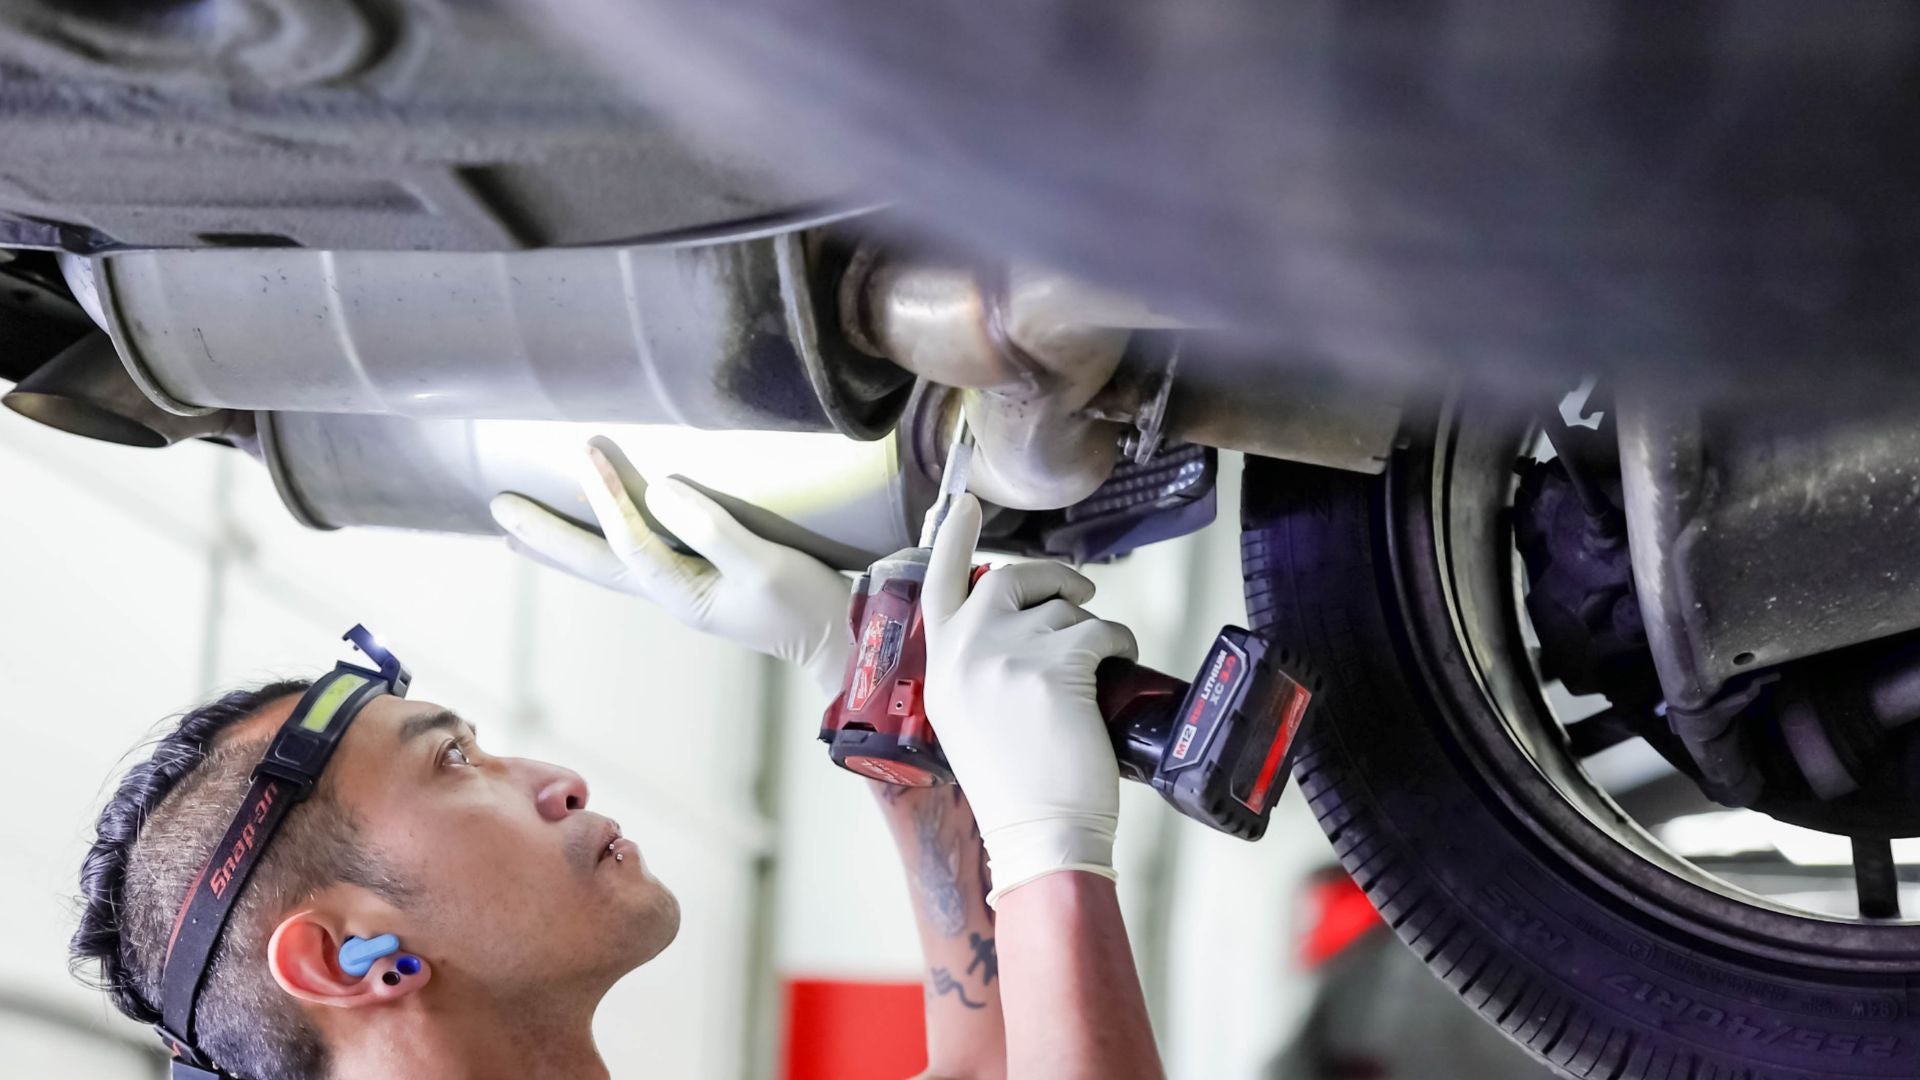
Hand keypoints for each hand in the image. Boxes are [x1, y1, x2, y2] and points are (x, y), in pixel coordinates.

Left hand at [489, 439, 851, 696]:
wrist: (842, 642)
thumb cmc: (808, 605)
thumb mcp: (766, 565)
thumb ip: (715, 530)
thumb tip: (662, 491)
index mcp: (683, 592)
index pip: (629, 541)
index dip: (604, 497)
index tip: (584, 449)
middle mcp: (671, 594)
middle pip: (594, 563)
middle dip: (545, 536)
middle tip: (498, 507)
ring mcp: (683, 589)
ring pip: (606, 564)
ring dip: (560, 545)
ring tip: (515, 530)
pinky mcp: (699, 580)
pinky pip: (632, 558)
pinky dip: (598, 544)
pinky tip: (592, 535)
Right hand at [921, 494, 1138, 905]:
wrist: (1041, 832)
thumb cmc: (1015, 789)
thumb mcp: (968, 721)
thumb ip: (975, 670)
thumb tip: (1014, 632)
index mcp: (940, 667)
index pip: (937, 583)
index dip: (952, 538)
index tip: (964, 504)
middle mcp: (966, 651)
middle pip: (1010, 580)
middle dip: (1051, 579)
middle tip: (1080, 593)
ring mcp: (1009, 653)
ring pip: (1063, 608)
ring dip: (1090, 627)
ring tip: (1098, 667)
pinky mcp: (1058, 662)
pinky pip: (1100, 629)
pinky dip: (1119, 641)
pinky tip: (1119, 666)